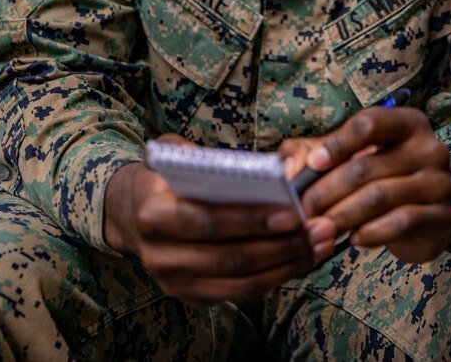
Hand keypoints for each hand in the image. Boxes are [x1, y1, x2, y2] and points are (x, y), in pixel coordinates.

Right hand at [104, 136, 336, 303]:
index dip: (251, 220)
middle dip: (280, 246)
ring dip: (286, 266)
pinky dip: (275, 278)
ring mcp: (175, 283)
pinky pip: (240, 295)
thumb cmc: (163, 176)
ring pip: (240, 284)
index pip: (208, 222)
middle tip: (318, 229)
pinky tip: (302, 259)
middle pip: (229, 259)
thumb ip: (202, 155)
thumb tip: (258, 167)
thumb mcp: (171, 152)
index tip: (292, 212)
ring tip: (320, 244)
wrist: (130, 213)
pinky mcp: (192, 297)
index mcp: (154, 215)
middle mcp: (160, 257)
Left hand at [280, 107, 450, 262]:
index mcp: (405, 122)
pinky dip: (371, 232)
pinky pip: (400, 222)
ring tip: (320, 228)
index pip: (369, 123)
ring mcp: (439, 182)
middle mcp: (428, 147)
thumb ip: (311, 152)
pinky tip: (353, 238)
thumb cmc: (379, 175)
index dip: (337, 143)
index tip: (313, 164)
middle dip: (328, 191)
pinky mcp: (442, 216)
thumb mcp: (346, 155)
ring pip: (379, 197)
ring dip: (343, 215)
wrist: (426, 215)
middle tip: (304, 211)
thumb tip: (289, 171)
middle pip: (367, 166)